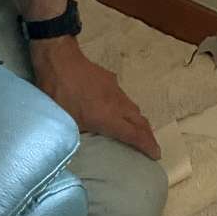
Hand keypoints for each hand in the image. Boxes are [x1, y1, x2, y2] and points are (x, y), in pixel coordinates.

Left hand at [29, 36, 161, 159]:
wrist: (60, 61)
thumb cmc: (59, 95)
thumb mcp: (67, 122)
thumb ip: (82, 134)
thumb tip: (88, 143)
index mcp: (108, 118)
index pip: (135, 135)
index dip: (148, 145)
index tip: (157, 154)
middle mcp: (117, 105)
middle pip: (140, 121)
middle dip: (148, 135)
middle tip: (150, 146)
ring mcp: (115, 90)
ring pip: (133, 109)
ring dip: (138, 122)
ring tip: (135, 130)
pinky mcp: (110, 80)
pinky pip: (123, 98)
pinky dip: (126, 109)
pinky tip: (115, 110)